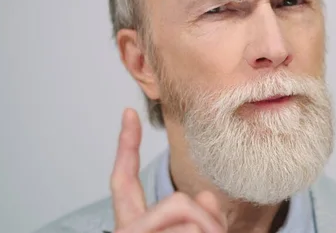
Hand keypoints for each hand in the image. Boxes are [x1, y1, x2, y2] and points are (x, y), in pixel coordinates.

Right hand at [111, 108, 227, 232]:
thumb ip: (203, 214)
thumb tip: (205, 197)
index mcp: (136, 225)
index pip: (126, 180)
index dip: (127, 145)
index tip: (129, 113)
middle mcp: (127, 230)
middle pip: (177, 199)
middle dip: (205, 218)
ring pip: (186, 212)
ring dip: (209, 231)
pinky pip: (191, 228)